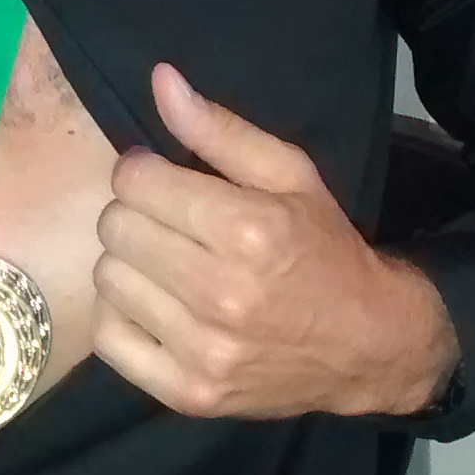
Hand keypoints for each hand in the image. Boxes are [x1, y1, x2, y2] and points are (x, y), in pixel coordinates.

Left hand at [92, 64, 458, 419]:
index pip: (135, 181)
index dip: (143, 172)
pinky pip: (108, 340)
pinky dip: (122, 317)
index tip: (163, 181)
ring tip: (166, 266)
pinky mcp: (188, 393)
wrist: (367, 345)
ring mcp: (202, 350)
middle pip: (115, 228)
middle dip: (134, 215)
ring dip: (128, 265)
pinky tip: (156, 306)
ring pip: (107, 280)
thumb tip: (160, 80)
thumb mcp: (290, 175)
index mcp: (249, 230)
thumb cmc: (324, 249)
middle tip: (167, 224)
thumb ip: (220, 129)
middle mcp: (222, 293)